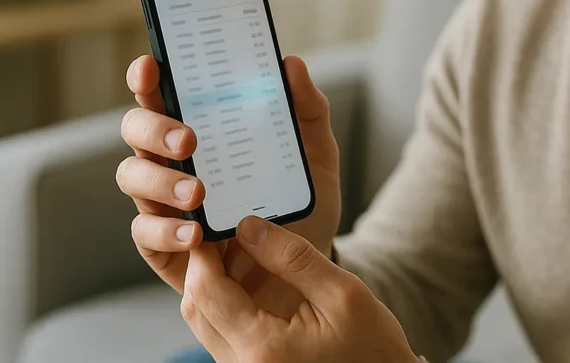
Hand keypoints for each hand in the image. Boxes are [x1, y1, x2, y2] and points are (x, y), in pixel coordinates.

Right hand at [115, 54, 341, 306]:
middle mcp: (174, 160)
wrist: (302, 271)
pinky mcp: (164, 247)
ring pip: (133, 178)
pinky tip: (193, 234)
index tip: (151, 67)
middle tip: (189, 139)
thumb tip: (292, 64)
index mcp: (202, 128)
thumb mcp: (314, 155)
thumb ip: (307, 109)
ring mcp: (164, 202)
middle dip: (153, 129)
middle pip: (136, 131)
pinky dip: (166, 231)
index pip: (163, 95)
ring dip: (159, 180)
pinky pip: (145, 234)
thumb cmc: (299, 202)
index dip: (148, 79)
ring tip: (197, 192)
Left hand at [182, 217, 418, 362]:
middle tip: (224, 231)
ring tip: (240, 250)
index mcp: (264, 348)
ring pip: (205, 321)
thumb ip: (293, 258)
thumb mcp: (342, 292)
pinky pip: (221, 334)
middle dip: (203, 265)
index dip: (203, 252)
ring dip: (213, 284)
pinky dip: (227, 303)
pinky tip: (252, 280)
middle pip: (197, 308)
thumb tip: (249, 227)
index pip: (208, 291)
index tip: (212, 221)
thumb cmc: (372, 348)